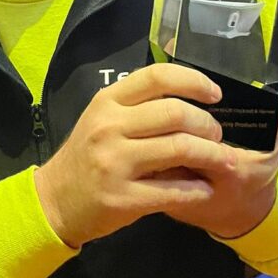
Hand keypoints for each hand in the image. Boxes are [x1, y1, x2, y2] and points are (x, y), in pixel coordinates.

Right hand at [33, 61, 277, 248]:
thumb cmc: (86, 157)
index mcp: (107, 102)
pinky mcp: (122, 198)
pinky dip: (197, 189)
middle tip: (216, 135)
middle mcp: (109, 127)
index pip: (157, 76)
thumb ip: (139, 109)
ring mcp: (114, 162)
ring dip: (212, 155)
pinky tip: (205, 189)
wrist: (53, 201)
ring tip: (224, 159)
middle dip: (207, 124)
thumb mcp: (102, 121)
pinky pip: (173, 190)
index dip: (194, 81)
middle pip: (176, 113)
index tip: (215, 94)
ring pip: (179, 149)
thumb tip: (193, 104)